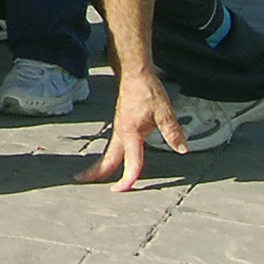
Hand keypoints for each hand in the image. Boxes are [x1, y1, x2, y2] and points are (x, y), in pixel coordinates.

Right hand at [78, 66, 184, 191]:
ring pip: (107, 152)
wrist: (134, 73)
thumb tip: (182, 149)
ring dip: (99, 164)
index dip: (127, 179)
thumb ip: (173, 133)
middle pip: (107, 158)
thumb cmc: (147, 91)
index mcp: (131, 134)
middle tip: (80, 181)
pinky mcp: (120, 124)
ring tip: (90, 176)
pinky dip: (107, 156)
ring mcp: (118, 128)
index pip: (131, 162)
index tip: (120, 190)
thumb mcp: (165, 113)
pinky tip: (109, 158)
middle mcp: (121, 133)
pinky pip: (112, 145)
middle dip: (95, 172)